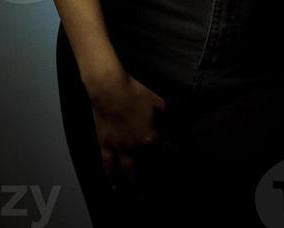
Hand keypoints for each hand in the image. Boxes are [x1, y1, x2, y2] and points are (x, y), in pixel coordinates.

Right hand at [86, 68, 168, 187]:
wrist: (109, 89)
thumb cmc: (135, 92)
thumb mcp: (158, 101)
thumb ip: (167, 116)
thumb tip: (175, 122)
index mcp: (150, 138)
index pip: (166, 151)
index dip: (174, 154)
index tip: (178, 157)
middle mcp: (135, 148)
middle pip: (147, 169)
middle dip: (154, 180)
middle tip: (157, 187)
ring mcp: (119, 149)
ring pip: (128, 173)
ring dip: (134, 185)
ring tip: (139, 194)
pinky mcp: (105, 146)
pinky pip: (107, 166)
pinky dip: (110, 177)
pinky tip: (113, 186)